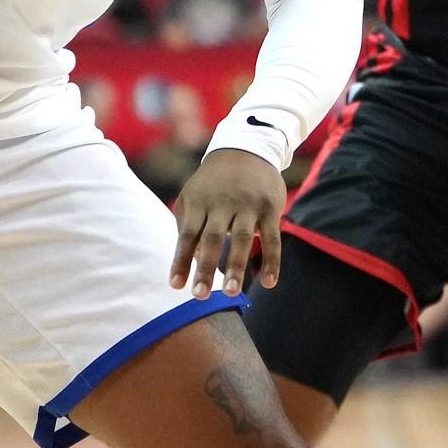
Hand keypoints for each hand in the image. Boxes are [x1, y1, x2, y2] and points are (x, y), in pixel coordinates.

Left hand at [170, 147, 285, 298]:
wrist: (246, 150)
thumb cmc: (212, 184)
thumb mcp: (193, 197)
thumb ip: (187, 226)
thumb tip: (186, 263)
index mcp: (199, 202)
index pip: (188, 234)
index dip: (181, 260)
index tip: (175, 286)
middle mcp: (221, 203)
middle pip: (212, 238)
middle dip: (204, 267)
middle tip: (199, 296)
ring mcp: (247, 205)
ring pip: (241, 239)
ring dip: (235, 267)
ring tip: (229, 294)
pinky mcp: (269, 208)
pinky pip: (272, 238)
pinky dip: (272, 261)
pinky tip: (268, 283)